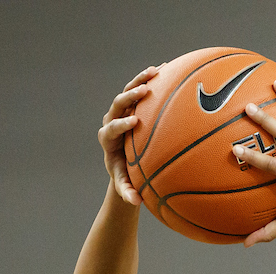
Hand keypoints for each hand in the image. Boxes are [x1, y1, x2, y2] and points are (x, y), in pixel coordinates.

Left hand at [98, 65, 160, 203]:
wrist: (123, 162)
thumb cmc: (126, 176)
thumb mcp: (125, 185)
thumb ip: (127, 192)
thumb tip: (134, 202)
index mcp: (108, 139)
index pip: (111, 128)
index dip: (120, 124)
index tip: (134, 121)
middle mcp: (112, 121)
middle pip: (117, 104)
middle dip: (129, 96)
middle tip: (144, 92)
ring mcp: (121, 111)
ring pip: (127, 91)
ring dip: (140, 81)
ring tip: (155, 72)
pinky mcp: (131, 105)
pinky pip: (139, 90)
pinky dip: (151, 81)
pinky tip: (167, 70)